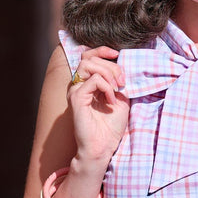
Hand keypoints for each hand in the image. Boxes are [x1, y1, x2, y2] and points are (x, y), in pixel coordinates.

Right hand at [68, 46, 129, 164]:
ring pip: (88, 64)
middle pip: (90, 57)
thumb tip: (122, 64)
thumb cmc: (111, 126)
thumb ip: (118, 81)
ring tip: (118, 88)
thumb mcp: (120, 98)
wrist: (104, 146)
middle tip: (122, 82)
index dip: (102, 50)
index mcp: (87, 83)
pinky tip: (112, 100)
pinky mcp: (77, 98)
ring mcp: (76, 91)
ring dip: (108, 72)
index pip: (89, 56)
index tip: (118, 54)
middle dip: (111, 65)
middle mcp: (78, 85)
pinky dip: (107, 87)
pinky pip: (94, 80)